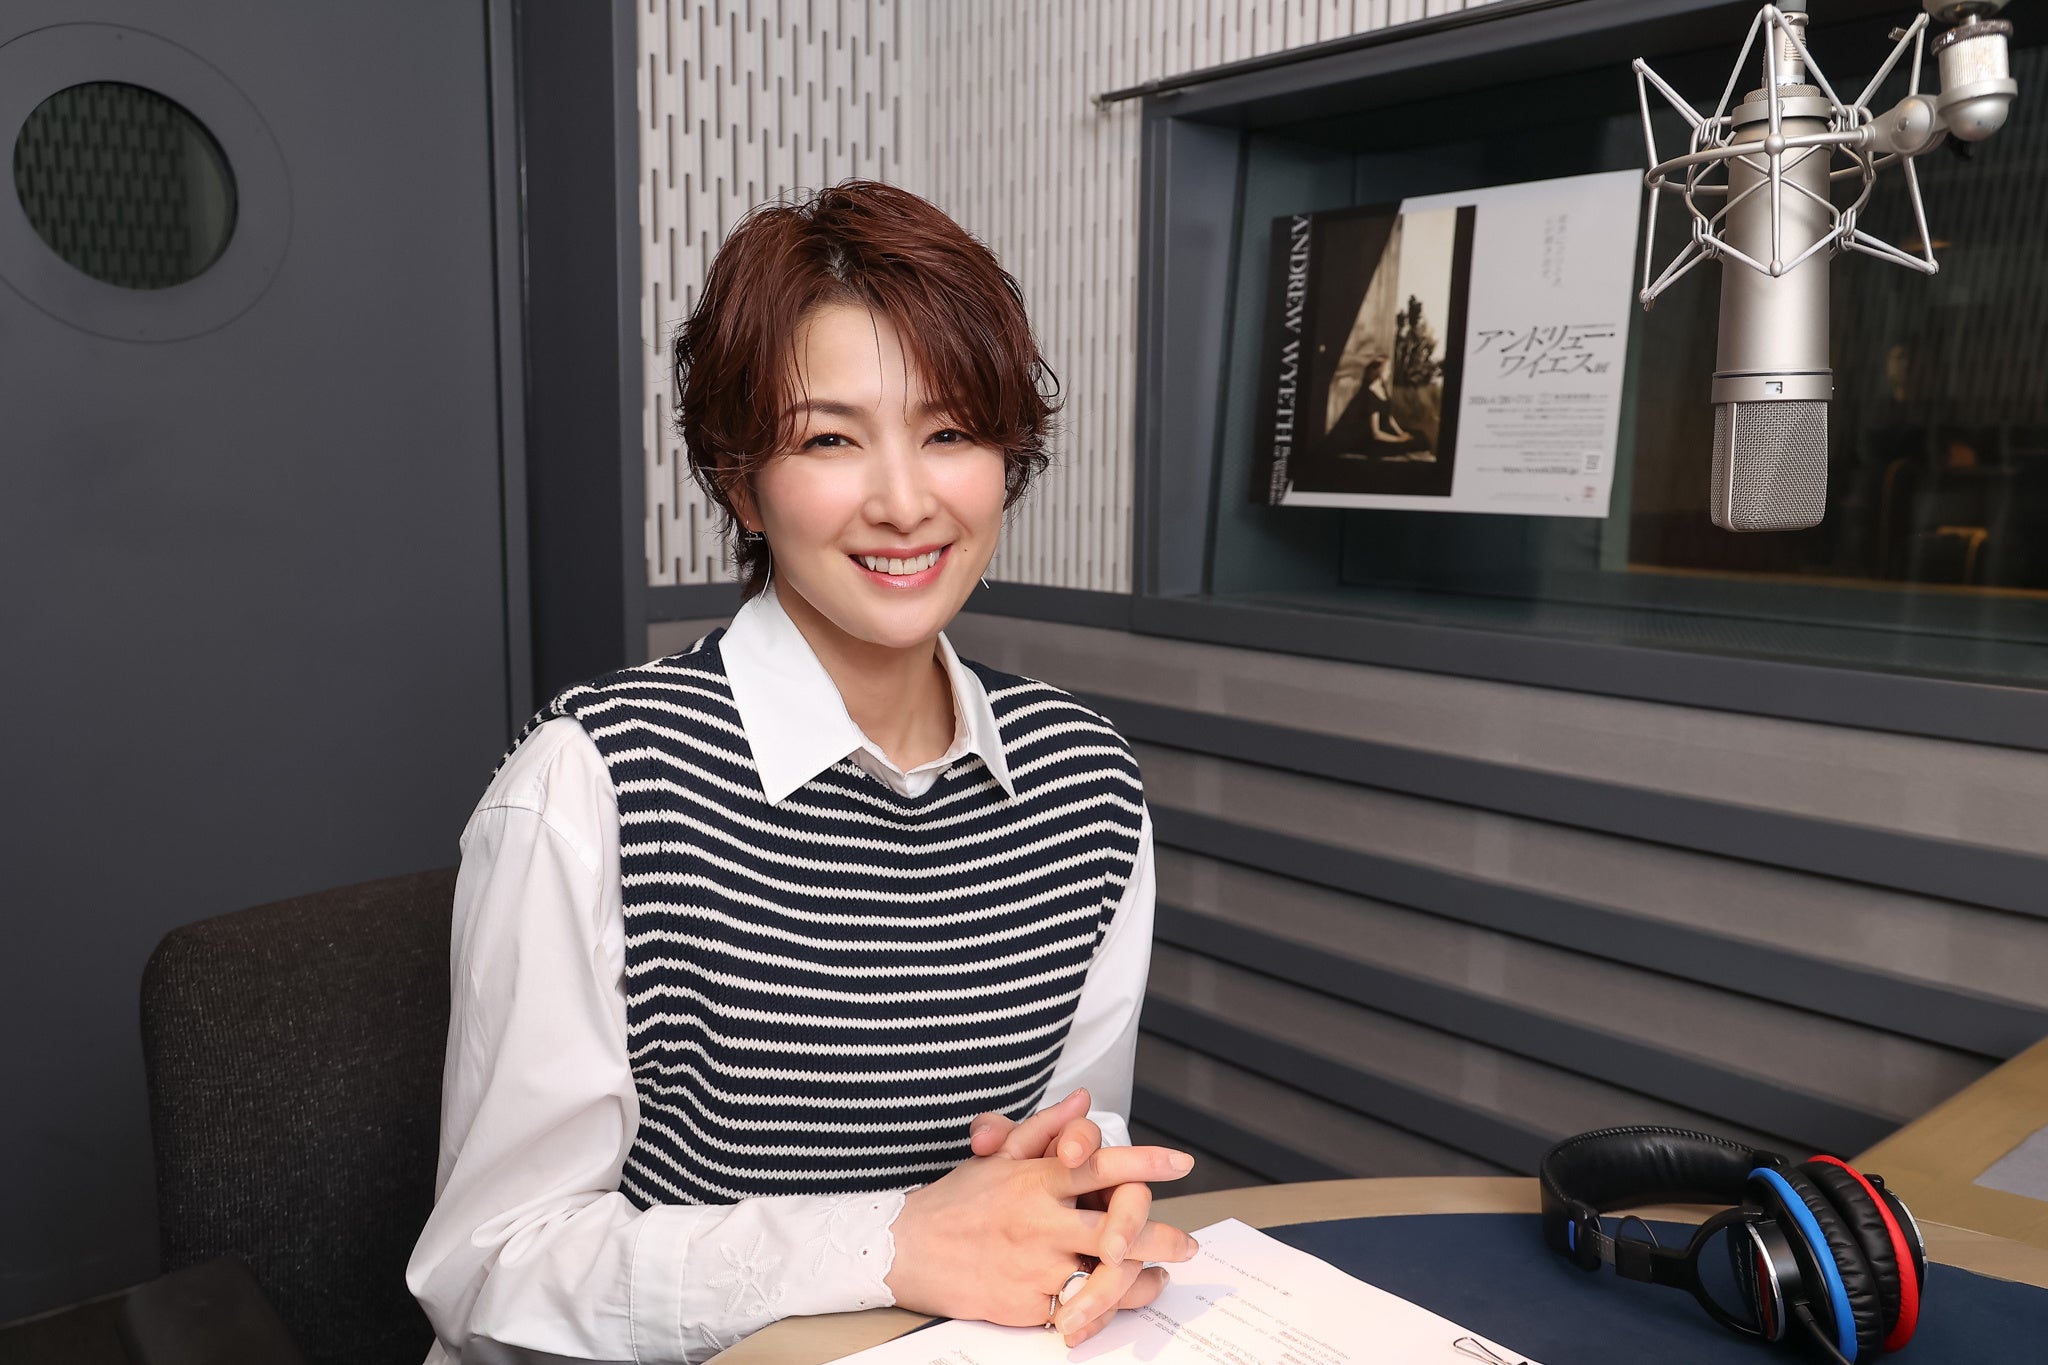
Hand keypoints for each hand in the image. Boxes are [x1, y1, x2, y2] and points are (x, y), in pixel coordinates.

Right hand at [885, 1140, 1197, 1328]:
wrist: (908, 1251)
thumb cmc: (958, 1200)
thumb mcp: (997, 1156)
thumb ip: (1045, 1127)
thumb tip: (1084, 1099)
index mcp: (1035, 1178)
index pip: (1101, 1164)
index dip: (1146, 1162)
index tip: (1181, 1163)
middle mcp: (1040, 1220)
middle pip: (1121, 1227)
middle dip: (1165, 1237)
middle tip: (1188, 1243)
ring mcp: (1035, 1264)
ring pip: (1109, 1274)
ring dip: (1146, 1278)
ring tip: (1163, 1275)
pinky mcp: (1028, 1303)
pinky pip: (1081, 1306)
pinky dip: (1108, 1305)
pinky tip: (1122, 1298)